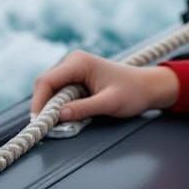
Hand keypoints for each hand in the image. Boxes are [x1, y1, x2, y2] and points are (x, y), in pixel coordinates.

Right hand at [29, 49, 179, 122]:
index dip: (39, 103)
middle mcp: (73, 62)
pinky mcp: (76, 79)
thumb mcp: (110, 103)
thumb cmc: (134, 92)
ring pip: (51, 92)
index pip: (46, 81)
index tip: (40, 122)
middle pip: (45, 87)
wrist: (149, 87)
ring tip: (65, 122)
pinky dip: (61, 107)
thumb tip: (58, 115)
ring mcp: (74, 70)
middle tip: (51, 127)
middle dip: (45, 107)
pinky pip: (59, 94)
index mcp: (80, 62)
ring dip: (54, 108)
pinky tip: (71, 116)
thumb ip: (84, 108)